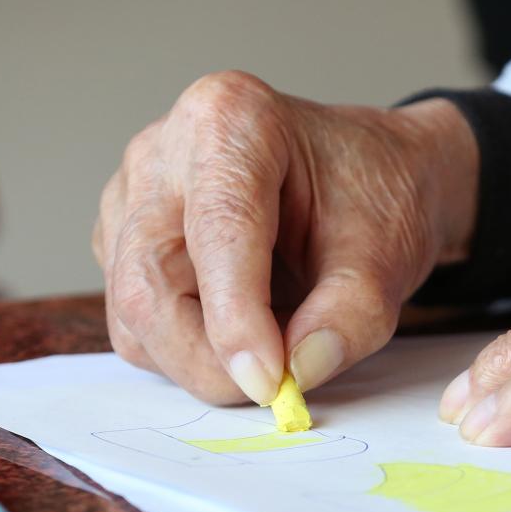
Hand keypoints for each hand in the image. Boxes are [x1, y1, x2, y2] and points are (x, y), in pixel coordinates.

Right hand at [93, 71, 476, 403]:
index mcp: (231, 121)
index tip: (271, 384)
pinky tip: (241, 328)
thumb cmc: (376, 197)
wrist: (370, 179)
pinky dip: (186, 349)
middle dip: (206, 358)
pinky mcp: (124, 238)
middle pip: (147, 281)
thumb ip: (349, 319)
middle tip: (274, 390)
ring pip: (133, 312)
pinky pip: (135, 320)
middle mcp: (163, 151)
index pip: (216, 234)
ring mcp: (133, 195)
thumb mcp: (386, 258)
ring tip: (273, 344)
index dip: (237, 322)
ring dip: (198, 358)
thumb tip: (297, 373)